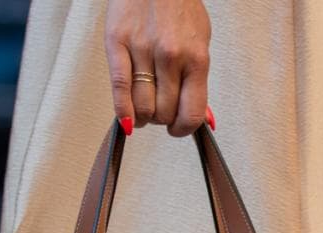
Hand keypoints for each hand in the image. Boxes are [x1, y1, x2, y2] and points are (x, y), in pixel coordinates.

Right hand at [105, 0, 211, 136]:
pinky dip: (123, 111)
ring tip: (143, 109)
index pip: (192, 113)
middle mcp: (171, 56)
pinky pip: (119, 88)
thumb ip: (198, 81)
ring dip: (143, 117)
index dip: (184, 129)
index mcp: (196, 58)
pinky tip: (126, 119)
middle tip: (159, 111)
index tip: (177, 129)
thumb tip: (205, 119)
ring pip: (142, 107)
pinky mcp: (117, 44)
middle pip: (164, 113)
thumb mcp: (200, 42)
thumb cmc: (179, 8)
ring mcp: (143, 50)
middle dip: (162, 119)